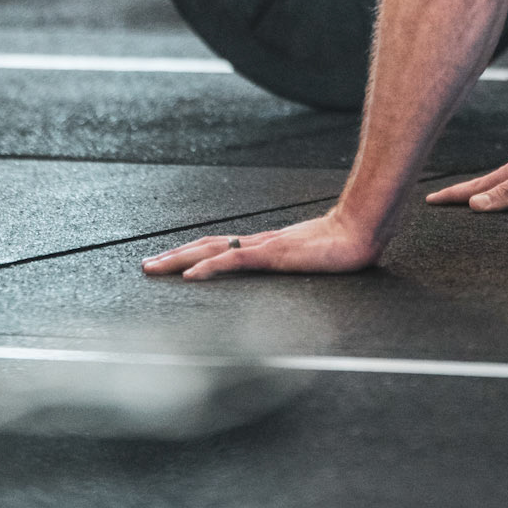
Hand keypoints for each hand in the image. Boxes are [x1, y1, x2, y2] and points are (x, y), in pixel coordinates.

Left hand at [142, 209, 381, 279]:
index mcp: (265, 245)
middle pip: (206, 245)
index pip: (219, 247)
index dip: (192, 253)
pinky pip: (233, 260)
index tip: (168, 262)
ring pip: (211, 250)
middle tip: (145, 267)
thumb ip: (294, 263)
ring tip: (154, 268)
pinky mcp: (273, 254)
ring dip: (179, 260)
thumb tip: (286, 268)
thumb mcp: (310, 260)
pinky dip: (209, 267)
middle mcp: (258, 243)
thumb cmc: (343, 245)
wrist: (362, 232)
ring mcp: (264, 247)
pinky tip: (190, 275)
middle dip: (173, 256)